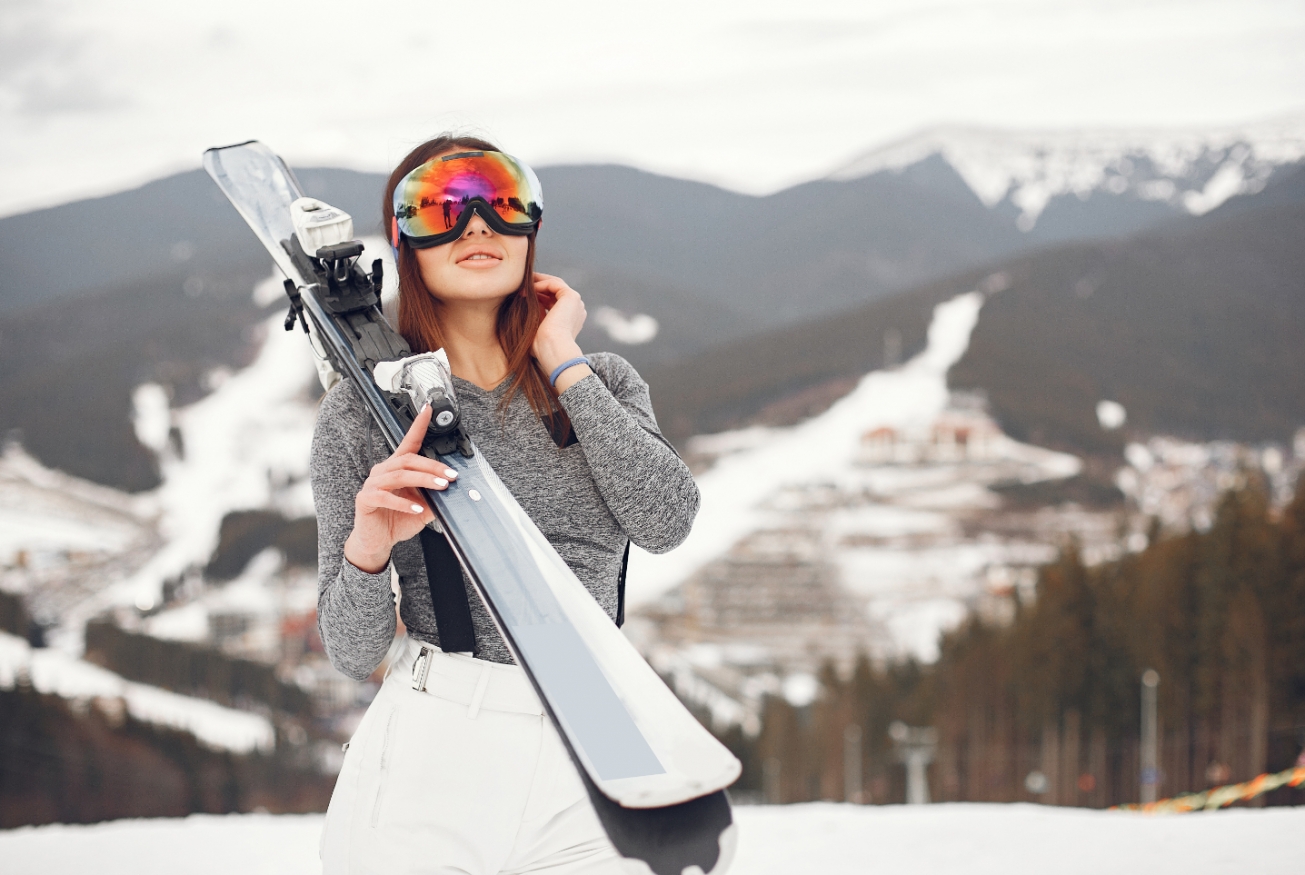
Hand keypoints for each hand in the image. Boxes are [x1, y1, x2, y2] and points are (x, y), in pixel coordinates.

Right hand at [343, 404, 458, 573]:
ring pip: (399, 475)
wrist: (377, 542)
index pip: (409, 442)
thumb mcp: (423, 508)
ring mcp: (372, 484)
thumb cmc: (397, 520)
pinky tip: (417, 510)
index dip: (418, 425)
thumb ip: (435, 497)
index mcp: (397, 468)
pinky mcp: (365, 499)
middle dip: (432, 466)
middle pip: (408, 460)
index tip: (429, 410)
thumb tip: (456, 492)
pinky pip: (384, 496)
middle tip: (451, 475)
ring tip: (441, 487)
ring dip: (423, 480)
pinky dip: (404, 503)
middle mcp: (383, 471)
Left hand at [532, 272, 591, 391]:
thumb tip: (527, 299)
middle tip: (522, 284)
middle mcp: (576, 310)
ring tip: (523, 284)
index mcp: (571, 320)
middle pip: (555, 291)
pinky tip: (529, 288)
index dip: (538, 296)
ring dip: (538, 283)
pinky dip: (541, 283)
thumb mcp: (538, 328)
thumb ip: (537, 314)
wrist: (552, 350)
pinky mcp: (572, 297)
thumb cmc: (543, 347)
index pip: (554, 301)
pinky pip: (554, 284)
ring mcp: (576, 303)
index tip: (522, 295)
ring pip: (555, 285)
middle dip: (538, 286)